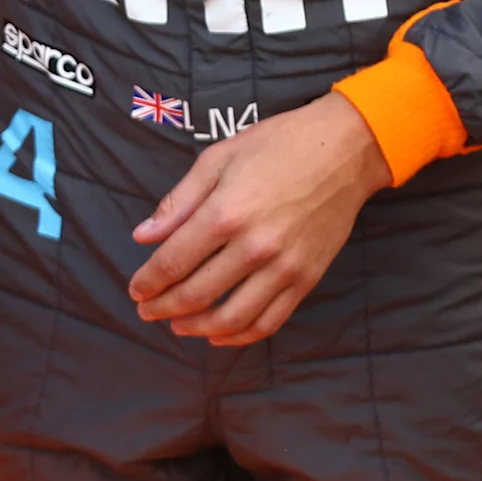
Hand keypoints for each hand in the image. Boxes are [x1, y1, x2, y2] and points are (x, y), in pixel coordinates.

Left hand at [124, 93, 391, 346]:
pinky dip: (240, 335)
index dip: (148, 282)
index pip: (173, 262)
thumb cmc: (279, 145)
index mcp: (225, 213)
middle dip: (163, 307)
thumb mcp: (219, 158)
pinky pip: (269, 321)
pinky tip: (219, 334)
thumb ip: (178, 202)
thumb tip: (143, 236)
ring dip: (197, 328)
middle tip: (147, 310)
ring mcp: (284, 267)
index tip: (136, 289)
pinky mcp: (307, 279)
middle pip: (196, 294)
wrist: (345, 150)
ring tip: (178, 325)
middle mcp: (254, 246)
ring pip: (231, 318)